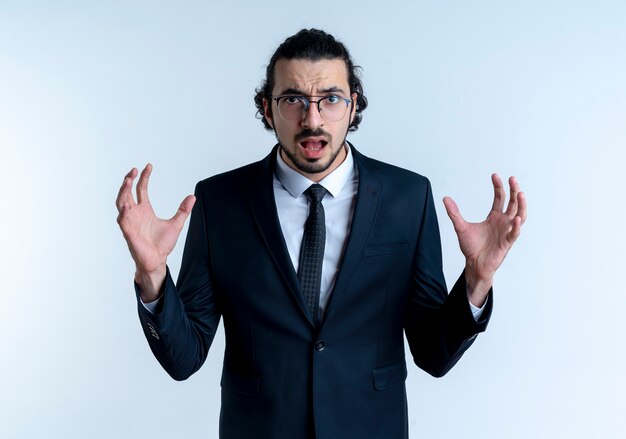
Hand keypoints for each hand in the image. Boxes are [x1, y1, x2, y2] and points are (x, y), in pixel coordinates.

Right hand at [116, 164, 195, 300]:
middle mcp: (135, 213)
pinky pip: (123, 220)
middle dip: (129, 181)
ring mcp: (130, 222)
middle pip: (127, 193)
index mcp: (145, 210)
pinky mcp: (128, 232)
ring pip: (121, 203)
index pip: (141, 189)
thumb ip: (183, 211)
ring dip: (123, 192)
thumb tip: (192, 197)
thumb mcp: (176, 224)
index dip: (143, 177)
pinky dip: (123, 212)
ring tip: (127, 181)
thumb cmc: (162, 244)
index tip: (148, 166)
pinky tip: (126, 205)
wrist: (158, 260)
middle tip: (133, 171)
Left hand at [443, 174, 526, 305]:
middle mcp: (503, 222)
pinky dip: (516, 226)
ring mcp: (506, 232)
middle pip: (513, 203)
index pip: (500, 198)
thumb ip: (454, 213)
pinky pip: (514, 233)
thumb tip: (445, 198)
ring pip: (519, 216)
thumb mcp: (460, 227)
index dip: (499, 187)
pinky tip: (515, 218)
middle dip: (514, 190)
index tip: (495, 175)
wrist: (474, 264)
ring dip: (521, 205)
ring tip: (520, 193)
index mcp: (494, 217)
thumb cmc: (471, 247)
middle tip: (512, 178)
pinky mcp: (507, 243)